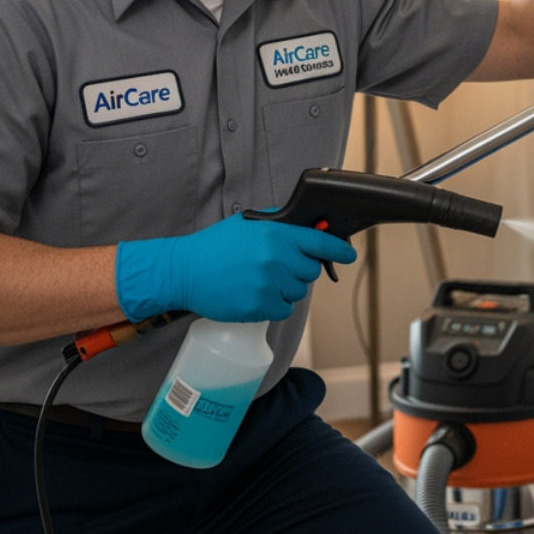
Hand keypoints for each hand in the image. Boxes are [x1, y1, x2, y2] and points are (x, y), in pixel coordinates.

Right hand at [115, 214, 356, 322]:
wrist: (184, 271)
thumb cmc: (215, 247)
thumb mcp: (248, 224)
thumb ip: (281, 223)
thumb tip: (310, 225)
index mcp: (277, 234)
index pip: (320, 242)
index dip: (339, 249)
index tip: (349, 254)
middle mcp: (277, 258)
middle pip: (310, 271)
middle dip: (298, 270)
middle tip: (274, 267)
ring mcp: (268, 284)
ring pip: (297, 292)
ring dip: (284, 289)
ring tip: (258, 280)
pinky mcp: (259, 306)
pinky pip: (283, 310)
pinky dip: (273, 306)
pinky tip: (254, 295)